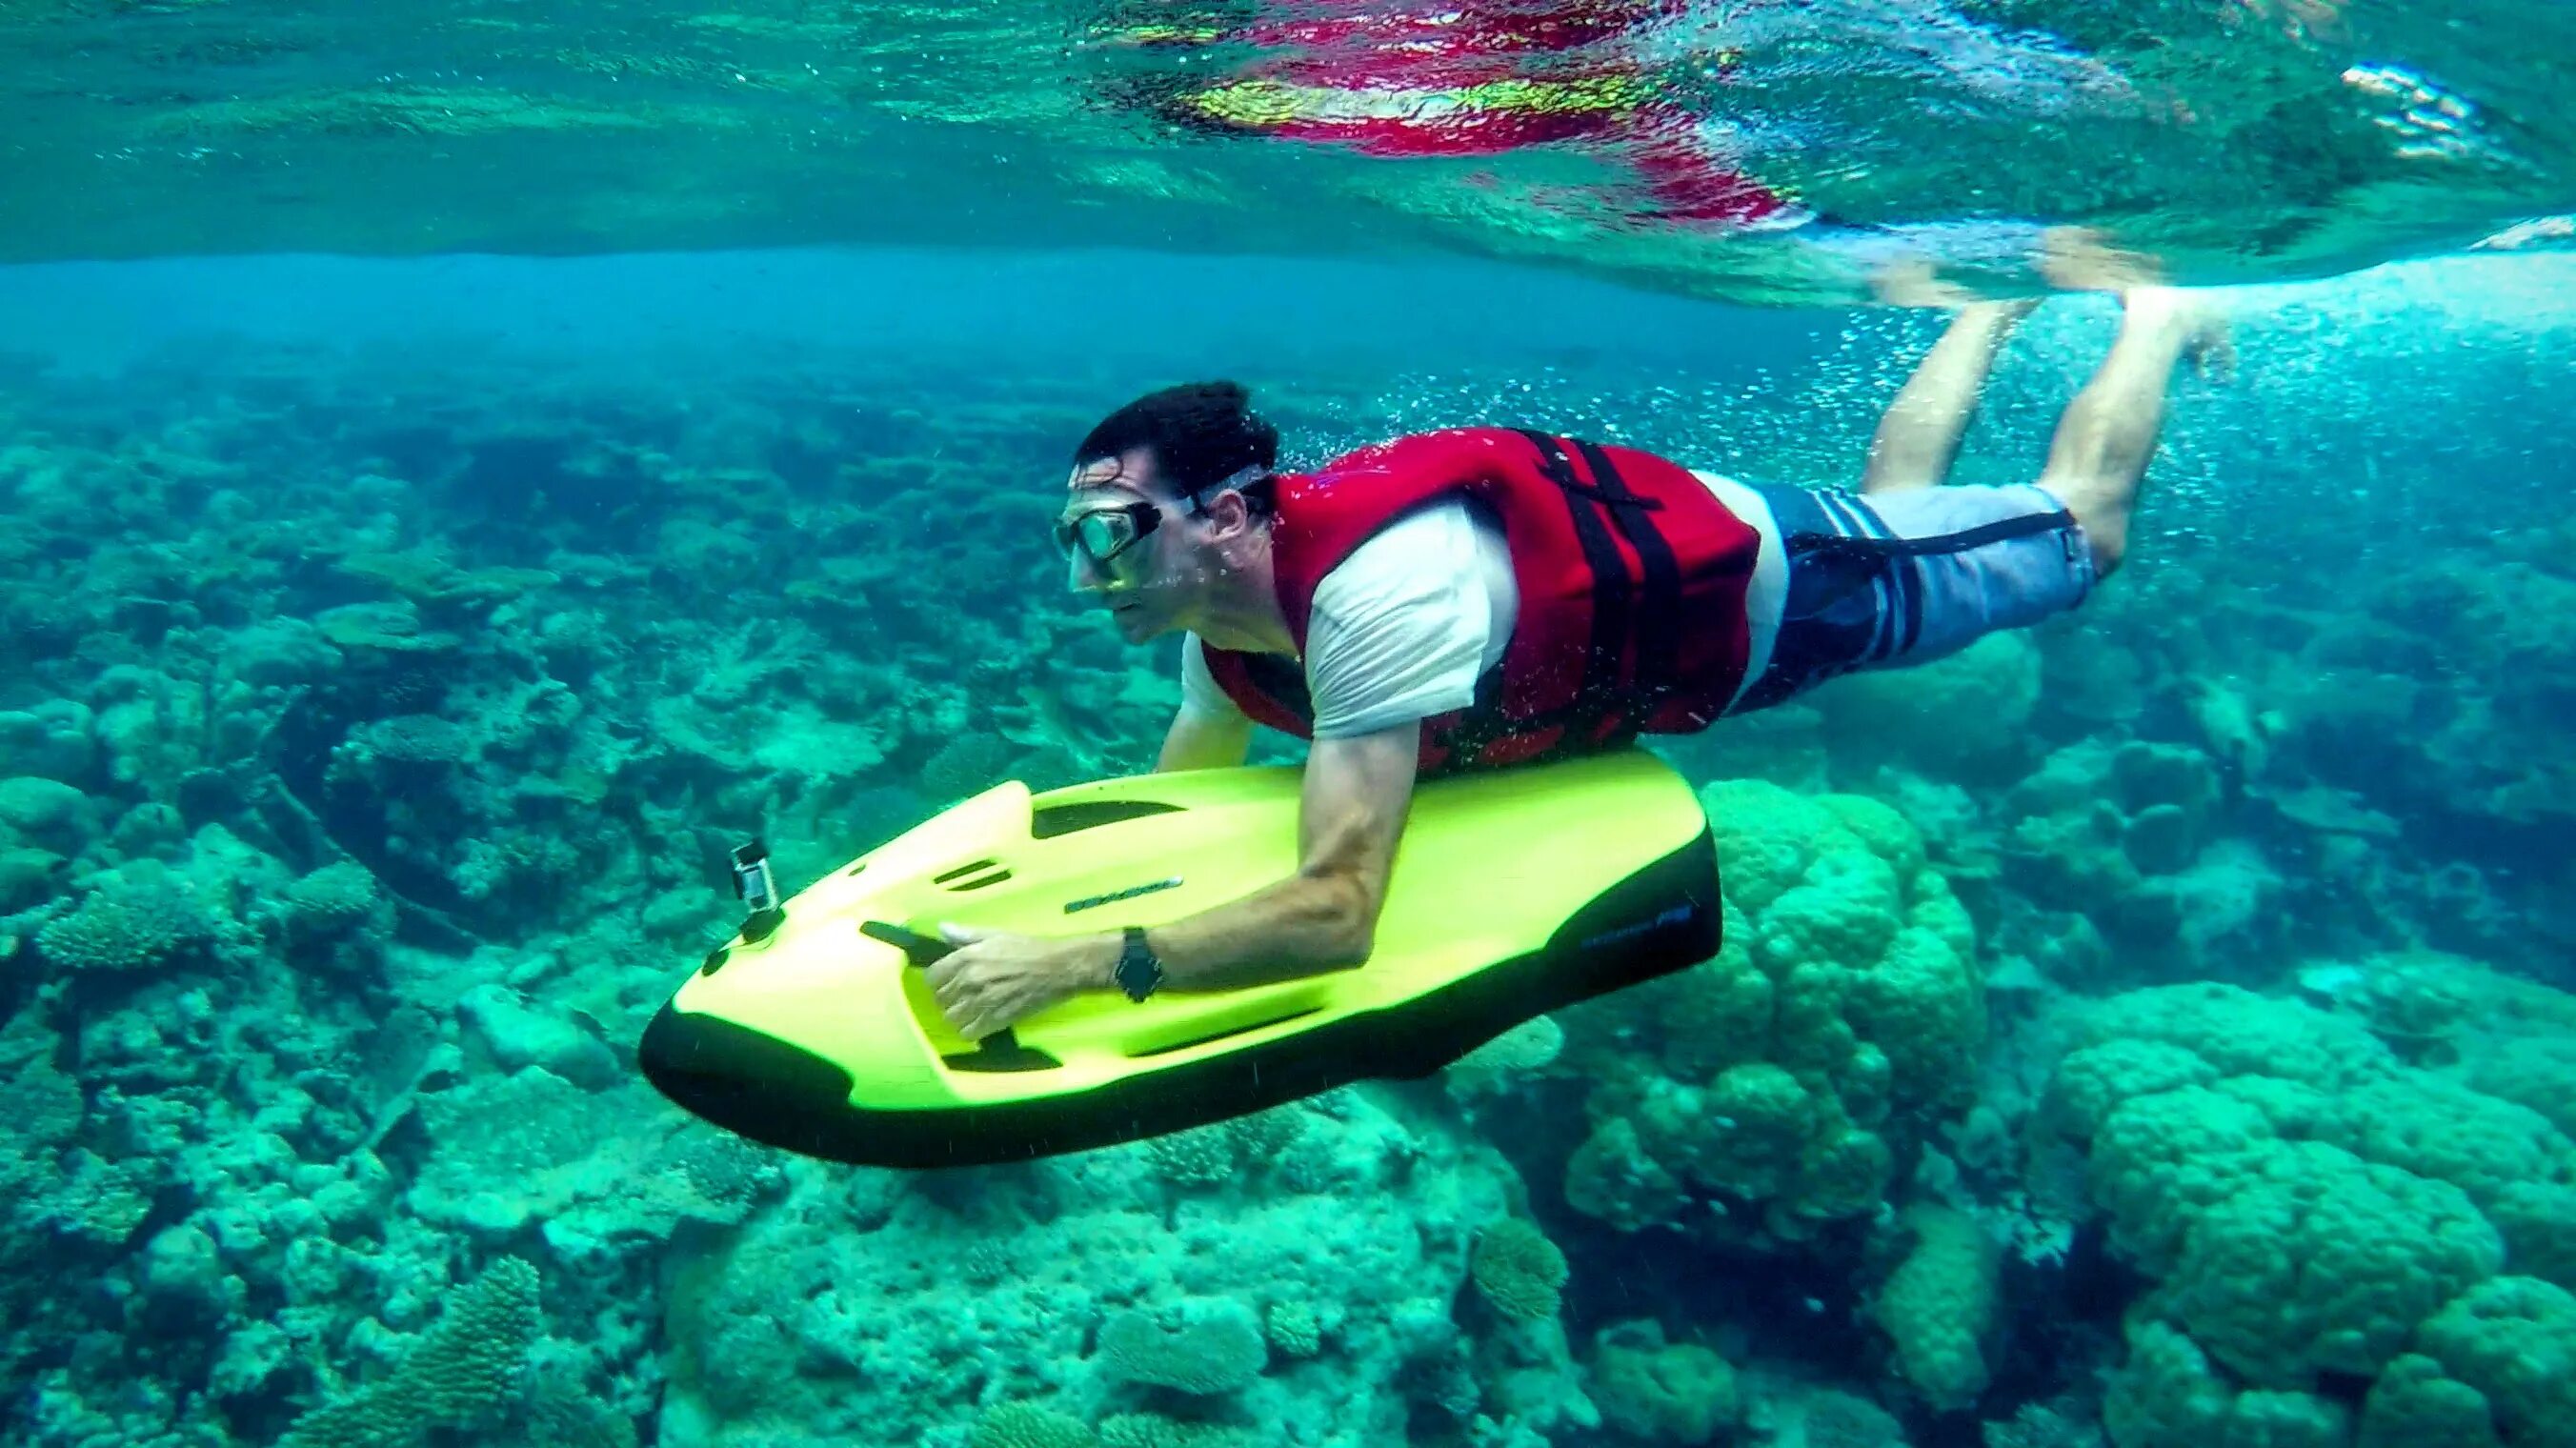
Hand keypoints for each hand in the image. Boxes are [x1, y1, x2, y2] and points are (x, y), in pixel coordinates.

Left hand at [925, 925, 1113, 1039]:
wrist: (1057, 968)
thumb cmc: (1028, 948)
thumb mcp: (996, 934)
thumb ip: (965, 934)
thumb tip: (941, 928)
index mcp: (966, 958)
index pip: (932, 977)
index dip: (938, 980)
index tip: (948, 980)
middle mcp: (969, 981)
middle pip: (940, 999)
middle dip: (947, 998)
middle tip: (961, 996)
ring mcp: (981, 1003)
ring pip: (951, 1018)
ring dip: (957, 1015)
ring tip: (969, 1011)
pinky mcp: (995, 1021)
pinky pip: (968, 1033)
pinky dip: (970, 1030)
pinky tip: (979, 1023)